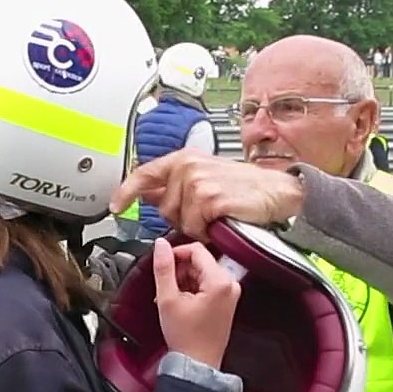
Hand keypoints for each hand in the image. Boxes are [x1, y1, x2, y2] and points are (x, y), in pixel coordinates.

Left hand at [110, 149, 303, 238]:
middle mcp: (188, 168)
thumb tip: (147, 193)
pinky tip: (222, 221)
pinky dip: (208, 231)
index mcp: (184, 159)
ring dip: (197, 226)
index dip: (127, 191)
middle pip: (163, 208)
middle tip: (206, 212)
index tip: (116, 205)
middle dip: (180, 217)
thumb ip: (176, 185)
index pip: (145, 174)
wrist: (276, 192)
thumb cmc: (244, 187)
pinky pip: (195, 228)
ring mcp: (198, 183)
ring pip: (180, 221)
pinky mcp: (210, 199)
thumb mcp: (206, 176)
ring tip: (217, 215)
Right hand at [151, 238, 241, 368]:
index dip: (176, 253)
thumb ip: (163, 268)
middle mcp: (230, 285)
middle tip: (165, 286)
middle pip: (200, 261)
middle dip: (179, 270)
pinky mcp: (226, 302)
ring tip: (171, 298)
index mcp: (220, 281)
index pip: (197, 250)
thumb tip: (160, 245)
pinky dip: (191, 289)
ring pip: (202, 272)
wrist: (197, 365)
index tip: (163, 264)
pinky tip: (179, 302)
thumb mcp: (168, 299)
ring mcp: (230, 294)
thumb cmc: (186, 338)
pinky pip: (207, 284)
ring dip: (183, 280)